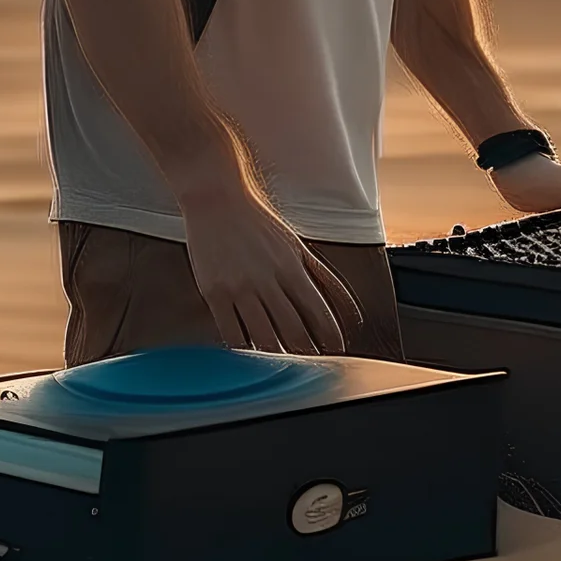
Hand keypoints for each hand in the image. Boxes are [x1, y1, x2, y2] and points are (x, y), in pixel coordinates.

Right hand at [178, 186, 361, 355]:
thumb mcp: (296, 245)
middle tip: (310, 360)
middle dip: (305, 351)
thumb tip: (346, 304)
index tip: (335, 349)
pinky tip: (249, 349)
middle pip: (292, 330)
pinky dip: (243, 347)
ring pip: (263, 337)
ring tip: (282, 360)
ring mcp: (239, 288)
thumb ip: (321, 275)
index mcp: (291, 266)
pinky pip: (231, 333)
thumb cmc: (257, 221)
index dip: (329, 335)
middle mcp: (267, 279)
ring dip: (276, 354)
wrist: (217, 200)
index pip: (317, 311)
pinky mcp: (214, 293)